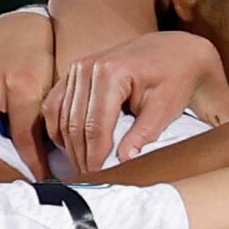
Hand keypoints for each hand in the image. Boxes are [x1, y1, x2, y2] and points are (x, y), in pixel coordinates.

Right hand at [48, 29, 222, 172]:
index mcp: (112, 73)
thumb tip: (124, 161)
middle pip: (74, 123)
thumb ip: (143, 134)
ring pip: (60, 116)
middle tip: (88, 178)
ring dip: (68, 145)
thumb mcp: (164, 108)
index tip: (98, 177)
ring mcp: (77, 67)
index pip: (95, 125)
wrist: (173, 50)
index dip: (94, 156)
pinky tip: (70, 145)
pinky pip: (54, 105)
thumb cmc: (174, 77)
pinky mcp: (73, 71)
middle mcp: (88, 67)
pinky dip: (58, 128)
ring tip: (80, 165)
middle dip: (80, 155)